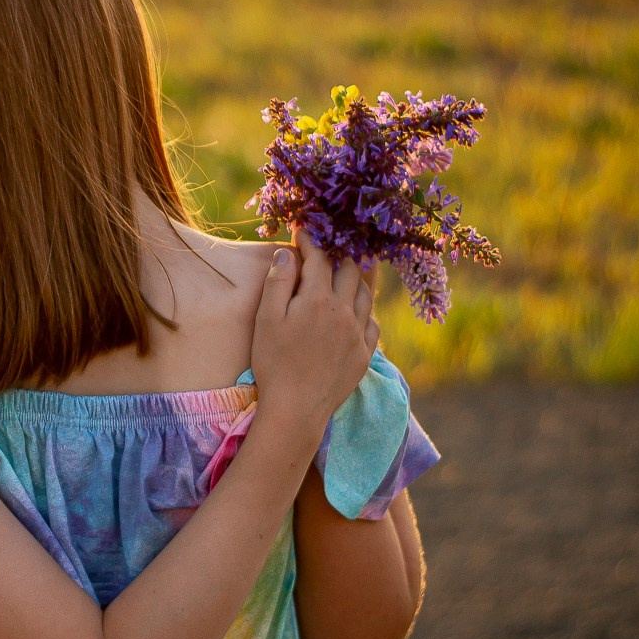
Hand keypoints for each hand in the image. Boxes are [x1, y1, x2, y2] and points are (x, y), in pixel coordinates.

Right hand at [250, 232, 378, 435]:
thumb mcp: (265, 319)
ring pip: (366, 294)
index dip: (310, 241)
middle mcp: (343, 311)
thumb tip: (287, 253)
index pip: (318, 258)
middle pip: (350, 270)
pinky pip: (372, 323)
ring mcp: (357, 333)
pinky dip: (366, 311)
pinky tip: (357, 311)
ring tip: (348, 273)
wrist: (296, 408)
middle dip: (340, 254)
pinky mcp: (364, 354)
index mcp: (317, 299)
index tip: (303, 231)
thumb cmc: (274, 362)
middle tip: (330, 248)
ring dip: (357, 279)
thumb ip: (277, 282)